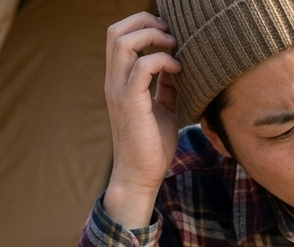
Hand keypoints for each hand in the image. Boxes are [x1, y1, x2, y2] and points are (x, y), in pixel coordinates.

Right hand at [103, 12, 182, 227]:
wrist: (140, 177)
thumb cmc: (152, 146)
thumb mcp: (162, 109)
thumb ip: (165, 87)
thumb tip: (178, 66)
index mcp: (119, 81)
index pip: (118, 36)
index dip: (142, 25)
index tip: (168, 33)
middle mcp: (114, 81)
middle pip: (117, 31)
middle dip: (145, 22)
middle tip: (170, 33)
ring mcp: (119, 91)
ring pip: (125, 42)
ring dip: (153, 37)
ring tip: (174, 47)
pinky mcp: (131, 102)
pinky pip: (142, 66)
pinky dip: (163, 61)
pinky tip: (178, 70)